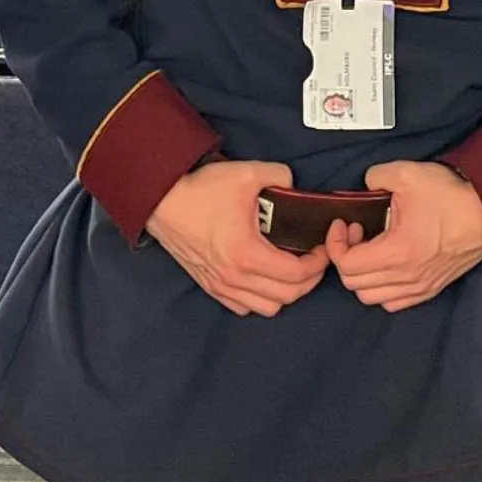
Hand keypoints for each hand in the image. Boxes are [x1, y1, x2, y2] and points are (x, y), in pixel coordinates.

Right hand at [146, 161, 328, 317]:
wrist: (160, 200)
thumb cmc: (200, 190)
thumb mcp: (247, 173)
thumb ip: (280, 176)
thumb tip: (294, 186)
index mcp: (246, 254)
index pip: (296, 275)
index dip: (318, 264)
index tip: (321, 248)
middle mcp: (234, 277)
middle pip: (287, 297)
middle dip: (308, 280)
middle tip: (313, 259)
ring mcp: (220, 284)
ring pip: (267, 308)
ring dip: (286, 292)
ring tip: (291, 269)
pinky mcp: (209, 285)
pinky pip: (243, 307)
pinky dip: (260, 299)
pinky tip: (264, 277)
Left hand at [328, 161, 481, 312]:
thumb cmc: (453, 196)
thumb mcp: (407, 174)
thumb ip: (375, 177)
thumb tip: (364, 187)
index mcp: (398, 252)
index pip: (347, 265)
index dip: (335, 243)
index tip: (343, 223)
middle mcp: (407, 276)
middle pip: (354, 284)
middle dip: (346, 256)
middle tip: (356, 231)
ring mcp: (420, 286)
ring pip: (372, 297)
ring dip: (362, 274)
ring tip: (370, 247)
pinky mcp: (431, 288)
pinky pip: (394, 301)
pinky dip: (382, 287)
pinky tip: (387, 264)